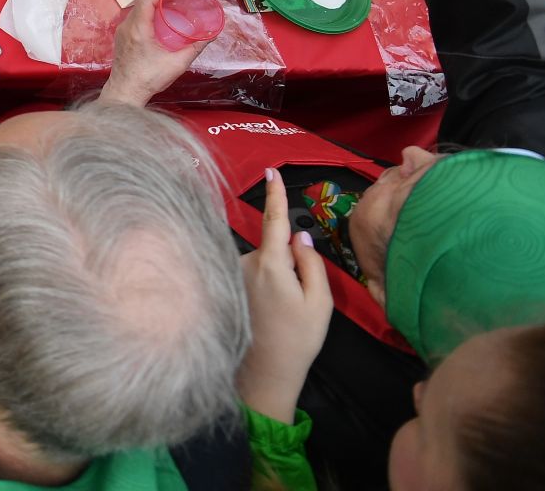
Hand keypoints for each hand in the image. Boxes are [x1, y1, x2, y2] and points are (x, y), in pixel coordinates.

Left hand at [98, 0, 210, 106]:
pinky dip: (145, 18)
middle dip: (159, 0)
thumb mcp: (177, 64)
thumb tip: (210, 36)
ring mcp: (121, 33)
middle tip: (176, 3)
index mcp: (138, 29)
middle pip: (141, 4)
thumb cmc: (148, 79)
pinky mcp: (120, 40)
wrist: (125, 93)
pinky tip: (157, 25)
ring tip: (169, 12)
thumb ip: (195, 48)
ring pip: (136, 12)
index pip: (145, 0)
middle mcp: (126, 28)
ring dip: (152, 9)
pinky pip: (133, 21)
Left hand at [236, 169, 333, 423]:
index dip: (275, 196)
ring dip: (273, 282)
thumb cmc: (297, 338)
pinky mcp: (225, 287)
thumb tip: (300, 237)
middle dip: (287, 267)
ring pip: (261, 265)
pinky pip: (250, 277)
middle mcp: (245, 264)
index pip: (274, 221)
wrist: (264, 372)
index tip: (272, 171)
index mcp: (270, 264)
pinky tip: (264, 317)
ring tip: (278, 317)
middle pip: (273, 250)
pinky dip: (261, 290)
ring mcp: (231, 275)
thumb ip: (312, 264)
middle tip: (295, 305)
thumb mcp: (319, 302)